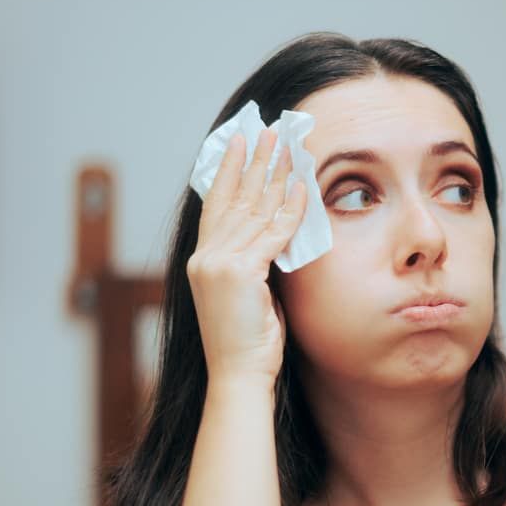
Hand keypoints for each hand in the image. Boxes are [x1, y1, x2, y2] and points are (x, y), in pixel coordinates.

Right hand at [186, 127, 307, 388]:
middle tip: (267, 130)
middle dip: (253, 161)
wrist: (238, 375)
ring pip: (254, 208)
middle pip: (234, 197)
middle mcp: (206, 257)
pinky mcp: (239, 273)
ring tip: (287, 146)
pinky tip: (301, 187)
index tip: (239, 142)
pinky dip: (289, 209)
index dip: (227, 170)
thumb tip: (276, 235)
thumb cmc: (248, 343)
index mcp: (203, 260)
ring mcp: (219, 263)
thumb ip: (255, 262)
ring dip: (274, 174)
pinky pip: (272, 233)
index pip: (216, 204)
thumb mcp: (249, 294)